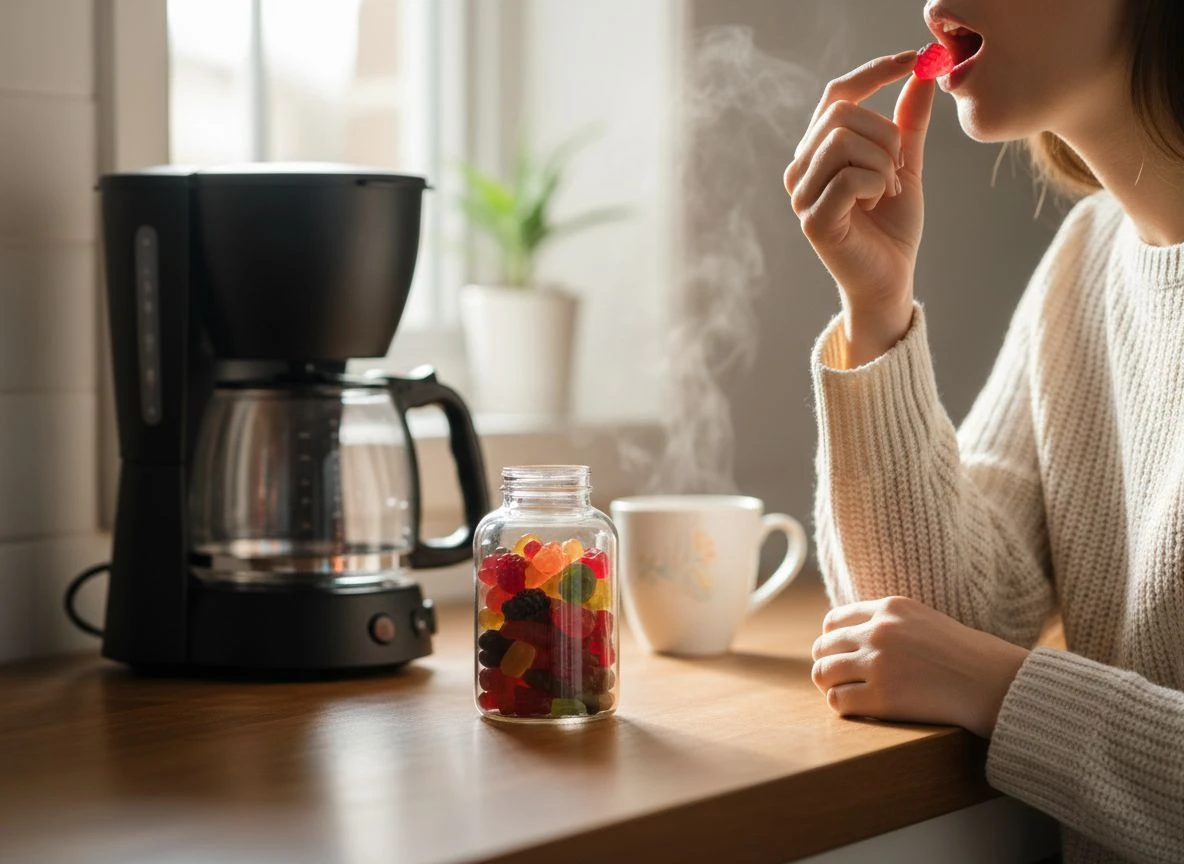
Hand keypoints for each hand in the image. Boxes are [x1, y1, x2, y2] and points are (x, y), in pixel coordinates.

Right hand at [784, 53, 936, 365]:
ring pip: (844, 142)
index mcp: (817, 151)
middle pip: (842, 114)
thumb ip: (909, 123)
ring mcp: (801, 195)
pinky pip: (849, 178)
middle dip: (885, 134)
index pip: (837, 94)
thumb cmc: (892, 228)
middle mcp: (800, 169)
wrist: (890, 279)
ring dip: (882, 162)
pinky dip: (875, 185)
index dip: (874, 72)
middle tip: (898, 166)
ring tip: (887, 189)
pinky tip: (876, 204)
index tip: (912, 59)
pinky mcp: (813, 220)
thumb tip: (921, 74)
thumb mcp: (904, 166)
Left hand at [810, 596, 1029, 738]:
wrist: (993, 682)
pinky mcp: (882, 697)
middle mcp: (879, 632)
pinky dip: (842, 706)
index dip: (831, 641)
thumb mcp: (921, 620)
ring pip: (824, 673)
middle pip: (823, 647)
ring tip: (844, 693)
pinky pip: (838, 701)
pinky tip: (857, 708)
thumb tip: (846, 636)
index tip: (839, 656)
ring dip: (830, 686)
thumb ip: (887, 621)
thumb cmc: (962, 655)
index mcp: (889, 608)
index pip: (833, 622)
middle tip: (839, 679)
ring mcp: (878, 664)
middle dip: (827, 664)